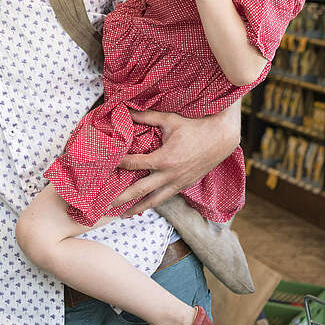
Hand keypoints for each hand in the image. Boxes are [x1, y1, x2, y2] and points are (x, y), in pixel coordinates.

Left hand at [113, 106, 238, 214]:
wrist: (221, 139)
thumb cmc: (195, 126)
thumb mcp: (169, 120)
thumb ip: (146, 116)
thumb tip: (126, 110)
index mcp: (163, 159)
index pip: (133, 164)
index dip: (117, 164)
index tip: (103, 165)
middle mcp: (169, 175)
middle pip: (139, 190)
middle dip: (120, 198)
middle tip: (104, 204)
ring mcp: (177, 183)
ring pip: (153, 200)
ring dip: (136, 208)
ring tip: (120, 214)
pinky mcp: (184, 186)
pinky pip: (165, 197)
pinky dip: (152, 203)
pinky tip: (143, 206)